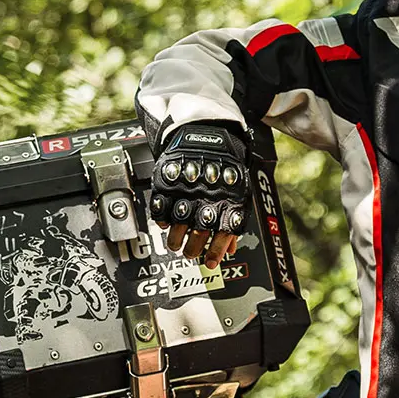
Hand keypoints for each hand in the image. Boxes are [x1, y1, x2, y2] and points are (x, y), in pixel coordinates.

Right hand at [149, 123, 249, 267]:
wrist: (206, 135)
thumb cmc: (225, 168)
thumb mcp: (238, 192)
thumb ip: (234, 220)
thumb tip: (229, 247)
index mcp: (228, 200)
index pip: (223, 234)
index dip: (216, 252)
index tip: (211, 262)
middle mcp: (207, 197)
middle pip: (198, 233)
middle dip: (193, 249)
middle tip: (190, 253)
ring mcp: (186, 191)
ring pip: (177, 225)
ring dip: (176, 240)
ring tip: (176, 245)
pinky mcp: (168, 184)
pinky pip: (160, 209)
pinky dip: (162, 220)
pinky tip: (166, 224)